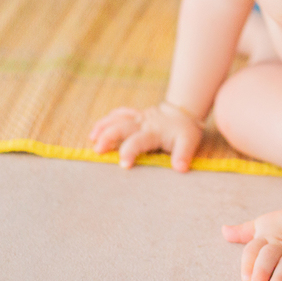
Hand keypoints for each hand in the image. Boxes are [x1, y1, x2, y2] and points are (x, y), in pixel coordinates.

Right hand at [88, 104, 202, 171]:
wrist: (184, 112)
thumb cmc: (185, 131)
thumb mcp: (189, 142)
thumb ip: (183, 155)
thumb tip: (180, 168)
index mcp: (154, 131)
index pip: (138, 141)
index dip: (129, 152)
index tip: (123, 165)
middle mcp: (143, 123)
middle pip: (121, 126)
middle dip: (108, 137)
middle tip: (98, 151)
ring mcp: (138, 118)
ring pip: (117, 118)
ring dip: (103, 127)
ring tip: (92, 139)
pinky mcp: (134, 115)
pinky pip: (119, 114)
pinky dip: (107, 120)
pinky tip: (97, 130)